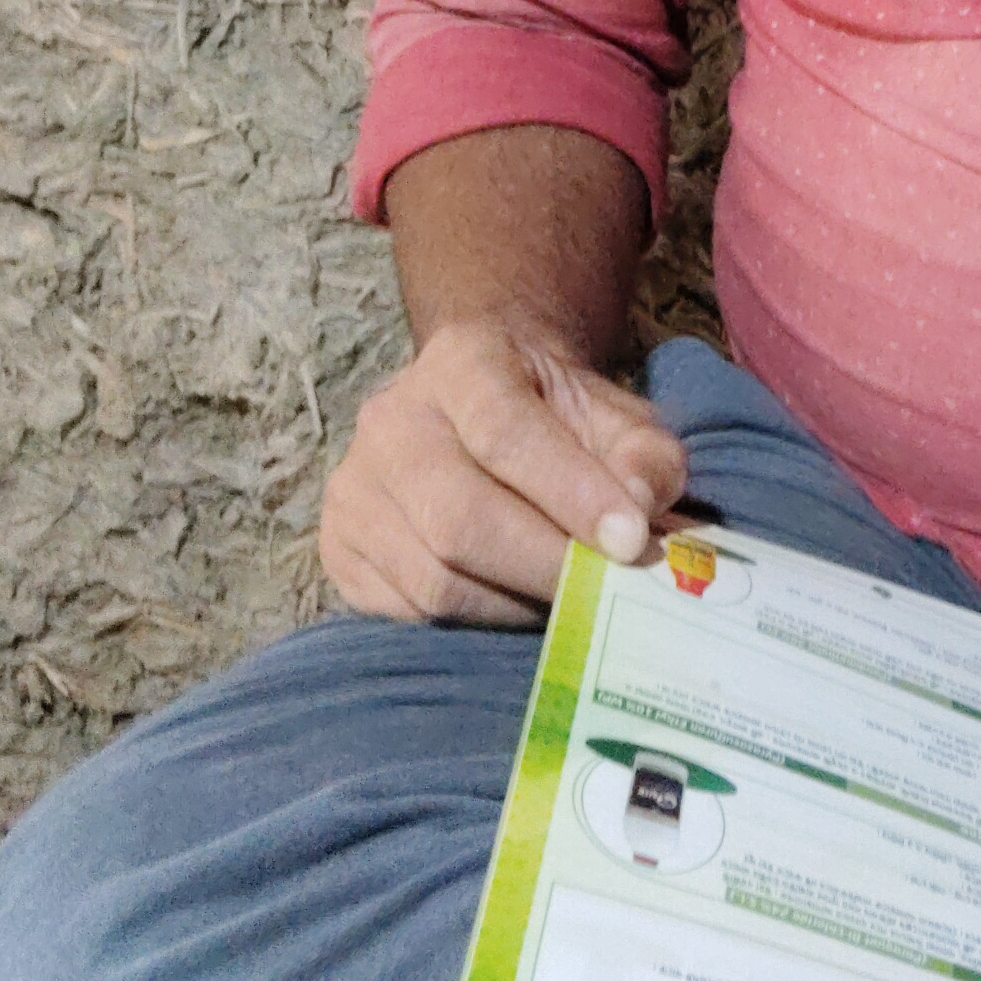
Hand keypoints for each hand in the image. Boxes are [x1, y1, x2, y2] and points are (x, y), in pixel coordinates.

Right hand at [319, 315, 687, 623]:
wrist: (482, 400)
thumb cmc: (556, 414)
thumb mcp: (614, 413)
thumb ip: (643, 455)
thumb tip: (638, 511)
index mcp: (461, 360)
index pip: (505, 433)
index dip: (570, 493)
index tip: (631, 542)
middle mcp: (389, 417)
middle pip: (460, 519)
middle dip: (546, 566)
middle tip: (606, 591)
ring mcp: (353, 485)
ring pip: (434, 577)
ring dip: (514, 603)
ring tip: (567, 597)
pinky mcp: (337, 547)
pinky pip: (406, 610)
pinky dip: (473, 620)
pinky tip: (513, 600)